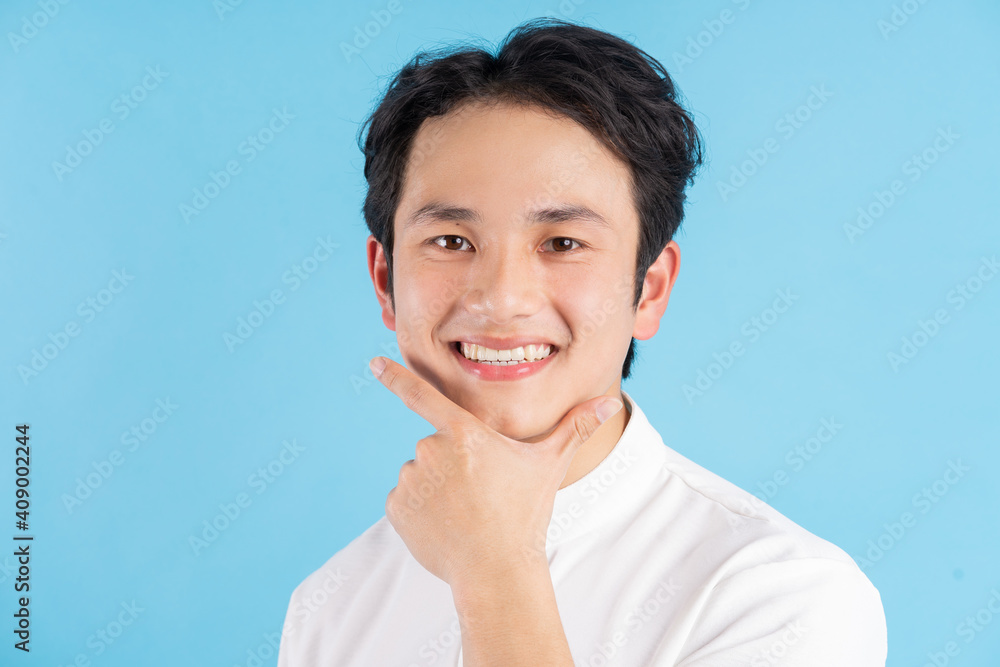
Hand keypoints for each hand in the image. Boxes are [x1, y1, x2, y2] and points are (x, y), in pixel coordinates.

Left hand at [369, 356, 622, 588]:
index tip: (372, 365)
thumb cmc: (525, 514)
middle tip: (480, 491)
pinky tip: (445, 525)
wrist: (496, 571)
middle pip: (436, 445)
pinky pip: (406, 499)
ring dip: (437, 487)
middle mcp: (431, 450)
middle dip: (453, 463)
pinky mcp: (396, 508)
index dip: (395, 377)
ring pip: (421, 473)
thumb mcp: (549, 466)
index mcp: (464, 433)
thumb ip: (575, 428)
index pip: (422, 395)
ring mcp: (411, 480)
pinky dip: (420, 510)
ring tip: (465, 512)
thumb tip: (611, 404)